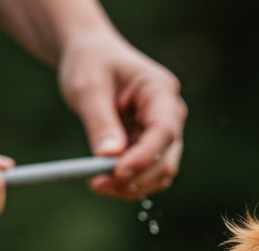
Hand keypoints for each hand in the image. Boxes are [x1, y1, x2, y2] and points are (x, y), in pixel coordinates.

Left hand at [57, 32, 185, 199]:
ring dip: (132, 185)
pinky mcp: (150, 145)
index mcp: (160, 90)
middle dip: (136, 177)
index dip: (144, 156)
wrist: (92, 56)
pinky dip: (126, 182)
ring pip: (158, 171)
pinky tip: (102, 180)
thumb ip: (100, 121)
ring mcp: (163, 132)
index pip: (164, 131)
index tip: (117, 172)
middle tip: (98, 184)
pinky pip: (145, 172)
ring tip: (97, 184)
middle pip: (166, 158)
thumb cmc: (90, 62)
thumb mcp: (88, 87)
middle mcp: (170, 114)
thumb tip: (109, 157)